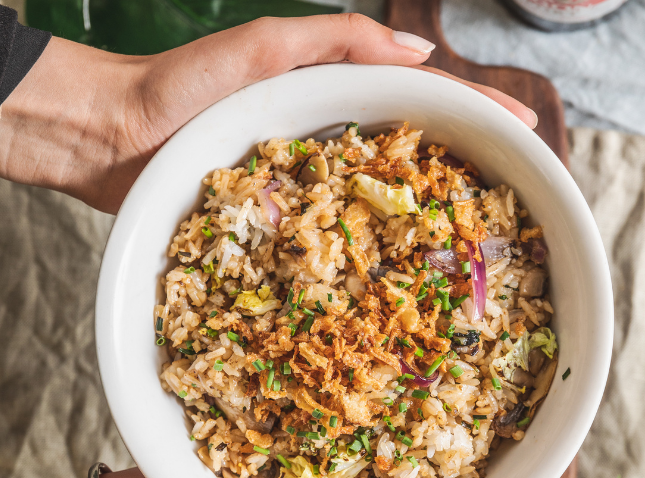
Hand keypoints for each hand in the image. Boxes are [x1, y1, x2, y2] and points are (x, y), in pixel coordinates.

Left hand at [0, 14, 537, 214]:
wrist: (115, 138)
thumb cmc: (182, 84)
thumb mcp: (264, 45)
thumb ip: (339, 39)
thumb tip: (421, 53)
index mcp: (338, 98)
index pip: (424, 101)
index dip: (478, 111)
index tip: (529, 130)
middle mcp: (333, 146)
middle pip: (416, 155)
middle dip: (473, 168)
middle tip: (525, 191)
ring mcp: (312, 190)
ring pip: (386, 202)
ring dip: (435, 217)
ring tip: (485, 236)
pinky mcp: (284, 229)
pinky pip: (341, 241)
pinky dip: (379, 254)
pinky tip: (407, 271)